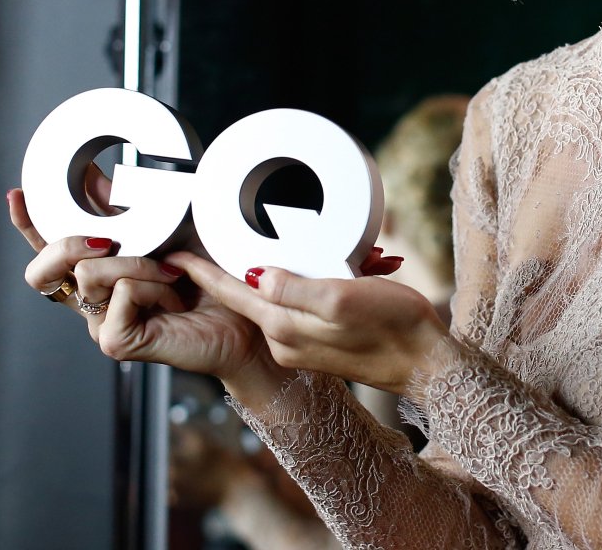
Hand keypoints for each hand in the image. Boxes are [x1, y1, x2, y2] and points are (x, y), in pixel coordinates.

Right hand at [7, 181, 277, 383]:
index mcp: (98, 274)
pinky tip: (175, 295)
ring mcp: (102, 323)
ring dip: (137, 262)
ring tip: (174, 272)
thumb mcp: (168, 227)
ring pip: (87, 274)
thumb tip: (93, 175)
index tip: (17, 193)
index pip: (47, 250)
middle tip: (106, 239)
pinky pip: (118, 295)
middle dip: (65, 244)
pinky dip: (151, 285)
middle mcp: (93, 301)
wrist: (247, 315)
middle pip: (41, 271)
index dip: (27, 224)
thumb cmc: (212, 276)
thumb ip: (125, 207)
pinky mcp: (117, 341)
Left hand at [169, 249, 447, 394]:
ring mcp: (303, 343)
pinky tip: (293, 267)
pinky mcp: (322, 341)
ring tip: (241, 244)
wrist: (428, 364)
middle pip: (244, 297)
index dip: (202, 271)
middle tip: (199, 237)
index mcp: (284, 328)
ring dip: (260, 273)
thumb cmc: (394, 327)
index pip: (232, 293)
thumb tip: (255, 274)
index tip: (173, 253)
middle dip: (224, 268)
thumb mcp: (342, 298)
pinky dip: (290, 284)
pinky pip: (293, 307)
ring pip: (270, 300)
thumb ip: (295, 288)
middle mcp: (285, 340)